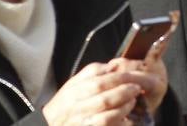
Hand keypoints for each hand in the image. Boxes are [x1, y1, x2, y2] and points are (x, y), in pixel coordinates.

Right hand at [41, 58, 162, 125]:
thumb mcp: (72, 84)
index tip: (133, 75)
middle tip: (137, 87)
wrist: (50, 125)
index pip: (99, 82)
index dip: (119, 78)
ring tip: (133, 100)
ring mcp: (82, 123)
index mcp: (73, 92)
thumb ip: (92, 72)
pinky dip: (118, 121)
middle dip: (125, 92)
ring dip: (124, 107)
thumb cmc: (63, 105)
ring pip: (106, 117)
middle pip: (104, 98)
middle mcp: (77, 108)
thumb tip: (112, 65)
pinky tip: (126, 116)